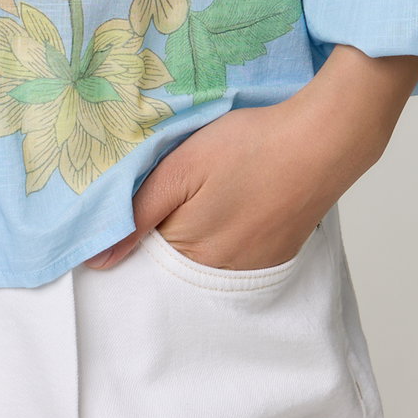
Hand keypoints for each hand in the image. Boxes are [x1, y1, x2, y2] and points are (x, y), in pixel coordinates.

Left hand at [83, 43, 417, 271]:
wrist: (321, 142)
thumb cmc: (248, 148)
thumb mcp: (179, 169)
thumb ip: (136, 216)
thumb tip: (97, 262)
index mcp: (189, 255)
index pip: (142, 260)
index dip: (135, 230)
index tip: (139, 203)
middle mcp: (220, 275)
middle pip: (173, 262)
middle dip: (165, 232)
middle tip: (177, 189)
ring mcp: (252, 268)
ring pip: (204, 259)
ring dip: (196, 232)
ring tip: (208, 191)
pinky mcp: (275, 256)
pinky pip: (234, 256)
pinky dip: (225, 233)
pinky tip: (233, 200)